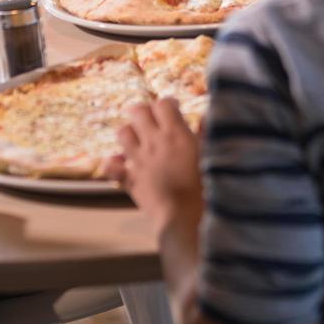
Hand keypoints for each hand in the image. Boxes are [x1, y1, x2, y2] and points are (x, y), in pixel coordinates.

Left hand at [103, 99, 202, 231]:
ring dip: (130, 133)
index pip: (163, 103)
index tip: (174, 109)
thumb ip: (208, 134)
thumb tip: (208, 115)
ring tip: (139, 139)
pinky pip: (110, 166)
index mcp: (176, 134)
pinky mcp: (130, 179)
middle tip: (154, 122)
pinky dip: (113, 163)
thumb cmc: (207, 189)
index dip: (168, 104)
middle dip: (145, 112)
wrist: (187, 219)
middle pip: (138, 111)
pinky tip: (121, 164)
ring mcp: (139, 160)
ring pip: (122, 132)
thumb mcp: (213, 157)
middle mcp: (154, 142)